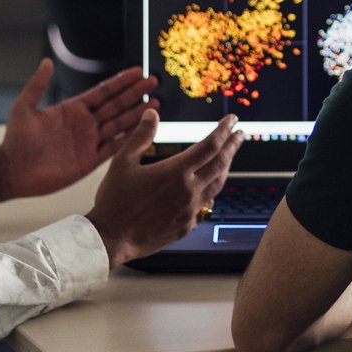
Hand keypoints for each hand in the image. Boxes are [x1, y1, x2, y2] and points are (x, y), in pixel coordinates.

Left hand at [0, 61, 158, 201]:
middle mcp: (85, 123)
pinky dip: (130, 138)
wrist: (13, 171)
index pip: (102, 92)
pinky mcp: (90, 161)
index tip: (138, 71)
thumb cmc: (16, 140)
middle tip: (153, 82)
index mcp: (72, 109)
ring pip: (119, 124)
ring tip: (156, 103)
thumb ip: (37, 86)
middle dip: (135, 93)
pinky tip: (144, 129)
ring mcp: (89, 141)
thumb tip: (47, 61)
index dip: (121, 82)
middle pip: (116, 105)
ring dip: (137, 114)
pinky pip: (114, 147)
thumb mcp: (24, 108)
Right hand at [84, 112, 243, 267]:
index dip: (224, 130)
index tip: (232, 120)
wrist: (111, 238)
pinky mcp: (187, 226)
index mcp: (176, 171)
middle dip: (232, 146)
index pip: (210, 145)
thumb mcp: (123, 162)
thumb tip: (152, 113)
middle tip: (239, 134)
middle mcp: (189, 190)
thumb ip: (141, 136)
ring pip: (217, 185)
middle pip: (221, 163)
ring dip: (225, 168)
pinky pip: (206, 206)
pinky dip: (211, 192)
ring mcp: (190, 210)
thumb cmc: (114, 201)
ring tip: (228, 157)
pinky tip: (209, 189)